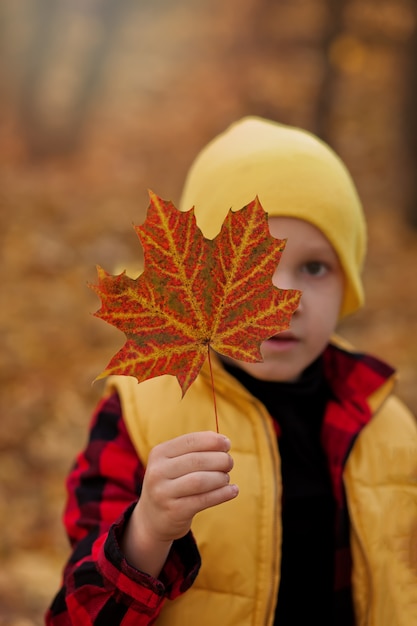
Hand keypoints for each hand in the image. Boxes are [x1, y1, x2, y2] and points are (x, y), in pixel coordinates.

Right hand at [121, 431, 237, 576]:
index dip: (212, 440)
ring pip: (200, 480)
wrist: (153, 518)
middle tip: (229, 463)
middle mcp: (157, 472)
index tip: (227, 444)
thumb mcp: (175, 463)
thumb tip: (223, 442)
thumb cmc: (172, 483)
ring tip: (226, 478)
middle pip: (197, 460)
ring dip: (220, 477)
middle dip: (220, 460)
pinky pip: (204, 500)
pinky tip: (233, 490)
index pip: (190, 441)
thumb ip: (195, 451)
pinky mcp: (174, 511)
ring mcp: (164, 493)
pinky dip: (222, 494)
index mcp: (159, 453)